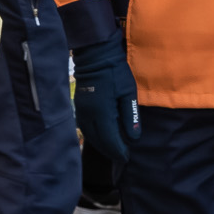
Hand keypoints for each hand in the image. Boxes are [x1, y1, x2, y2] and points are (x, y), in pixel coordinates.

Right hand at [71, 34, 139, 164]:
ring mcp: (81, 111)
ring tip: (112, 150)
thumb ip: (130, 116)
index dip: (118, 151)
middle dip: (110, 151)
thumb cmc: (115, 72)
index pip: (110, 140)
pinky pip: (85, 128)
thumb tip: (134, 138)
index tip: (126, 157)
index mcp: (102, 113)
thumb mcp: (128, 93)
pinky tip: (100, 137)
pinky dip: (93, 136)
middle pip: (98, 141)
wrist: (95, 55)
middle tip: (121, 157)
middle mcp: (89, 116)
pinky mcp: (79, 107)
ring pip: (90, 136)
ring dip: (101, 145)